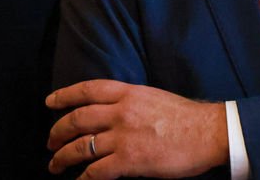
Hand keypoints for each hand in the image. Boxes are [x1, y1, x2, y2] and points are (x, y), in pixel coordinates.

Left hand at [46, 80, 227, 178]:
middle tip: (50, 142)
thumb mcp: (155, 98)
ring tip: (55, 165)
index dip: (64, 95)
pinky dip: (83, 179)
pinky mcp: (129, 160)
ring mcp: (123, 136)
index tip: (50, 102)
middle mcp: (121, 112)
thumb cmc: (188, 118)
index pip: (88, 89)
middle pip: (77, 119)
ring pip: (80, 147)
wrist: (209, 132)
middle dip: (57, 132)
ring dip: (63, 158)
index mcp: (129, 93)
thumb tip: (112, 113)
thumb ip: (131, 102)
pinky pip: (95, 171)